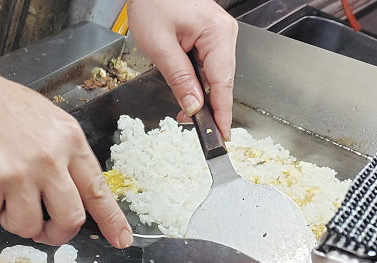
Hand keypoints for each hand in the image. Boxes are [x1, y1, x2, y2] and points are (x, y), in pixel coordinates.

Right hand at [0, 66, 132, 247]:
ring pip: (27, 226)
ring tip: (0, 195)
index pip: (97, 189)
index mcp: (68, 141)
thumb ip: (62, 155)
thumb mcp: (45, 121)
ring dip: (12, 220)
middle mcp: (49, 158)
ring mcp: (18, 173)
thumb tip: (74, 194)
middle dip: (56, 234)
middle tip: (43, 231)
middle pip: (70, 220)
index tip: (122, 240)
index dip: (111, 220)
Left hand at [128, 0, 237, 139]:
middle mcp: (224, 34)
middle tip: (194, 128)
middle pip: (221, 81)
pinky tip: (188, 92)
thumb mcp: (160, 46)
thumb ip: (179, 79)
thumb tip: (194, 106)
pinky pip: (208, 66)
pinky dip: (198, 82)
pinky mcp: (210, 37)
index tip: (222, 135)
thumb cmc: (152, 2)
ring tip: (185, 112)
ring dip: (200, 95)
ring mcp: (219, 35)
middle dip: (208, 107)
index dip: (222, 112)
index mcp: (218, 34)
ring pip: (214, 76)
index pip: (223, 83)